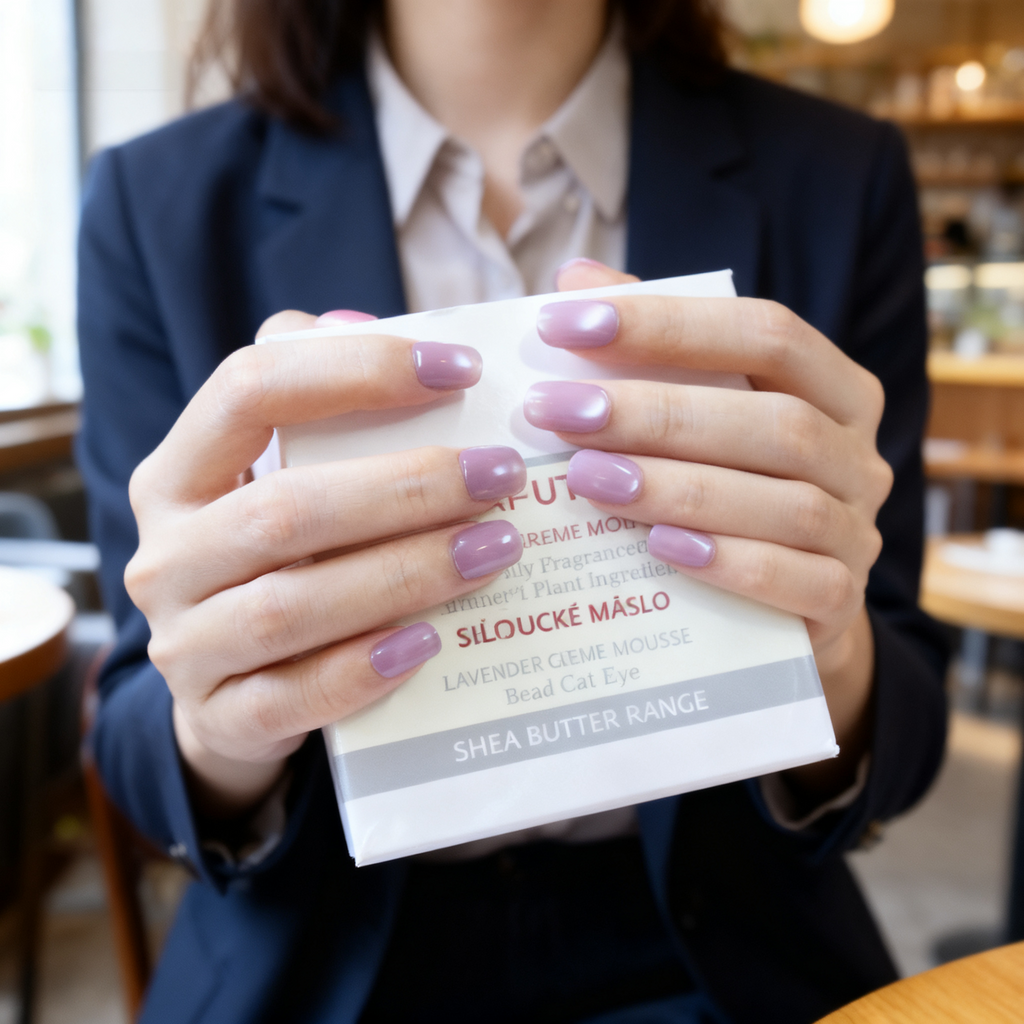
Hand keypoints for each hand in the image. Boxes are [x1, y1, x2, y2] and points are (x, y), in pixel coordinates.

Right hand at [125, 310, 525, 815]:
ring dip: (404, 574)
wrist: (234, 691)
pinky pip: (290, 699)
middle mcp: (165, 556)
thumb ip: (313, 396)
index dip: (357, 369)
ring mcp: (184, 645)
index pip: (250, 389)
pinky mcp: (218, 718)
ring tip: (496, 548)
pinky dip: (364, 670)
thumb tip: (367, 323)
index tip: (461, 369)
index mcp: (176, 473)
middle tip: (500, 475)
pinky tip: (432, 640)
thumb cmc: (278, 561)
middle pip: (285, 510)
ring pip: (291, 606)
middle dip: (406, 488)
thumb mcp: (278, 474)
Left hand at [527, 260, 892, 797]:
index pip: (767, 333)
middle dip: (656, 413)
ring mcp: (857, 532)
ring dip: (677, 487)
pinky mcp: (841, 602)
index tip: (563, 323)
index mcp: (836, 389)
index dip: (668, 324)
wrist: (785, 606)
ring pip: (784, 501)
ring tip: (586, 478)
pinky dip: (729, 563)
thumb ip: (651, 345)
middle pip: (773, 421)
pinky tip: (658, 549)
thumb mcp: (703, 410)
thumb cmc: (732, 486)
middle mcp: (858, 456)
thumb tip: (575, 279)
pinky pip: (798, 582)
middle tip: (556, 411)